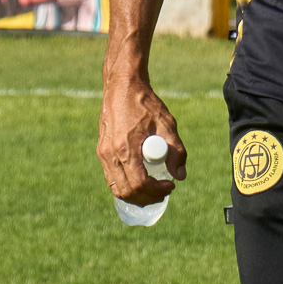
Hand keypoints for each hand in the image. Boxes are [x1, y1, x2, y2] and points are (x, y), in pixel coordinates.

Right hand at [98, 74, 185, 207]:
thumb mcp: (166, 123)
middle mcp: (110, 153)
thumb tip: (180, 176)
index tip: (170, 185)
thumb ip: (176, 150)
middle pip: (126, 191)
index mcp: (126, 147)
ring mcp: (103, 153)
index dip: (156, 190)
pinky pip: (111, 177)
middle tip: (163, 192)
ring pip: (116, 187)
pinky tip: (138, 182)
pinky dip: (125, 185)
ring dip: (135, 195)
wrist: (122, 86)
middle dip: (146, 197)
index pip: (139, 183)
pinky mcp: (102, 150)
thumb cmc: (145, 103)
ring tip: (153, 190)